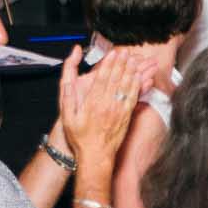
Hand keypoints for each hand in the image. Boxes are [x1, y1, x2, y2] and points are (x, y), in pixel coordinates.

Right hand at [56, 43, 145, 167]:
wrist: (96, 156)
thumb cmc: (80, 137)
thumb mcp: (68, 116)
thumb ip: (68, 96)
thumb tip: (67, 83)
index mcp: (93, 103)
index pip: (103, 78)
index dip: (109, 64)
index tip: (113, 53)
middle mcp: (108, 105)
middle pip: (117, 79)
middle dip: (122, 63)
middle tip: (127, 51)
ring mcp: (119, 111)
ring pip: (127, 87)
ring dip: (131, 71)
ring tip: (135, 59)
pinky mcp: (126, 117)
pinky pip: (133, 98)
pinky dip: (137, 87)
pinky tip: (140, 78)